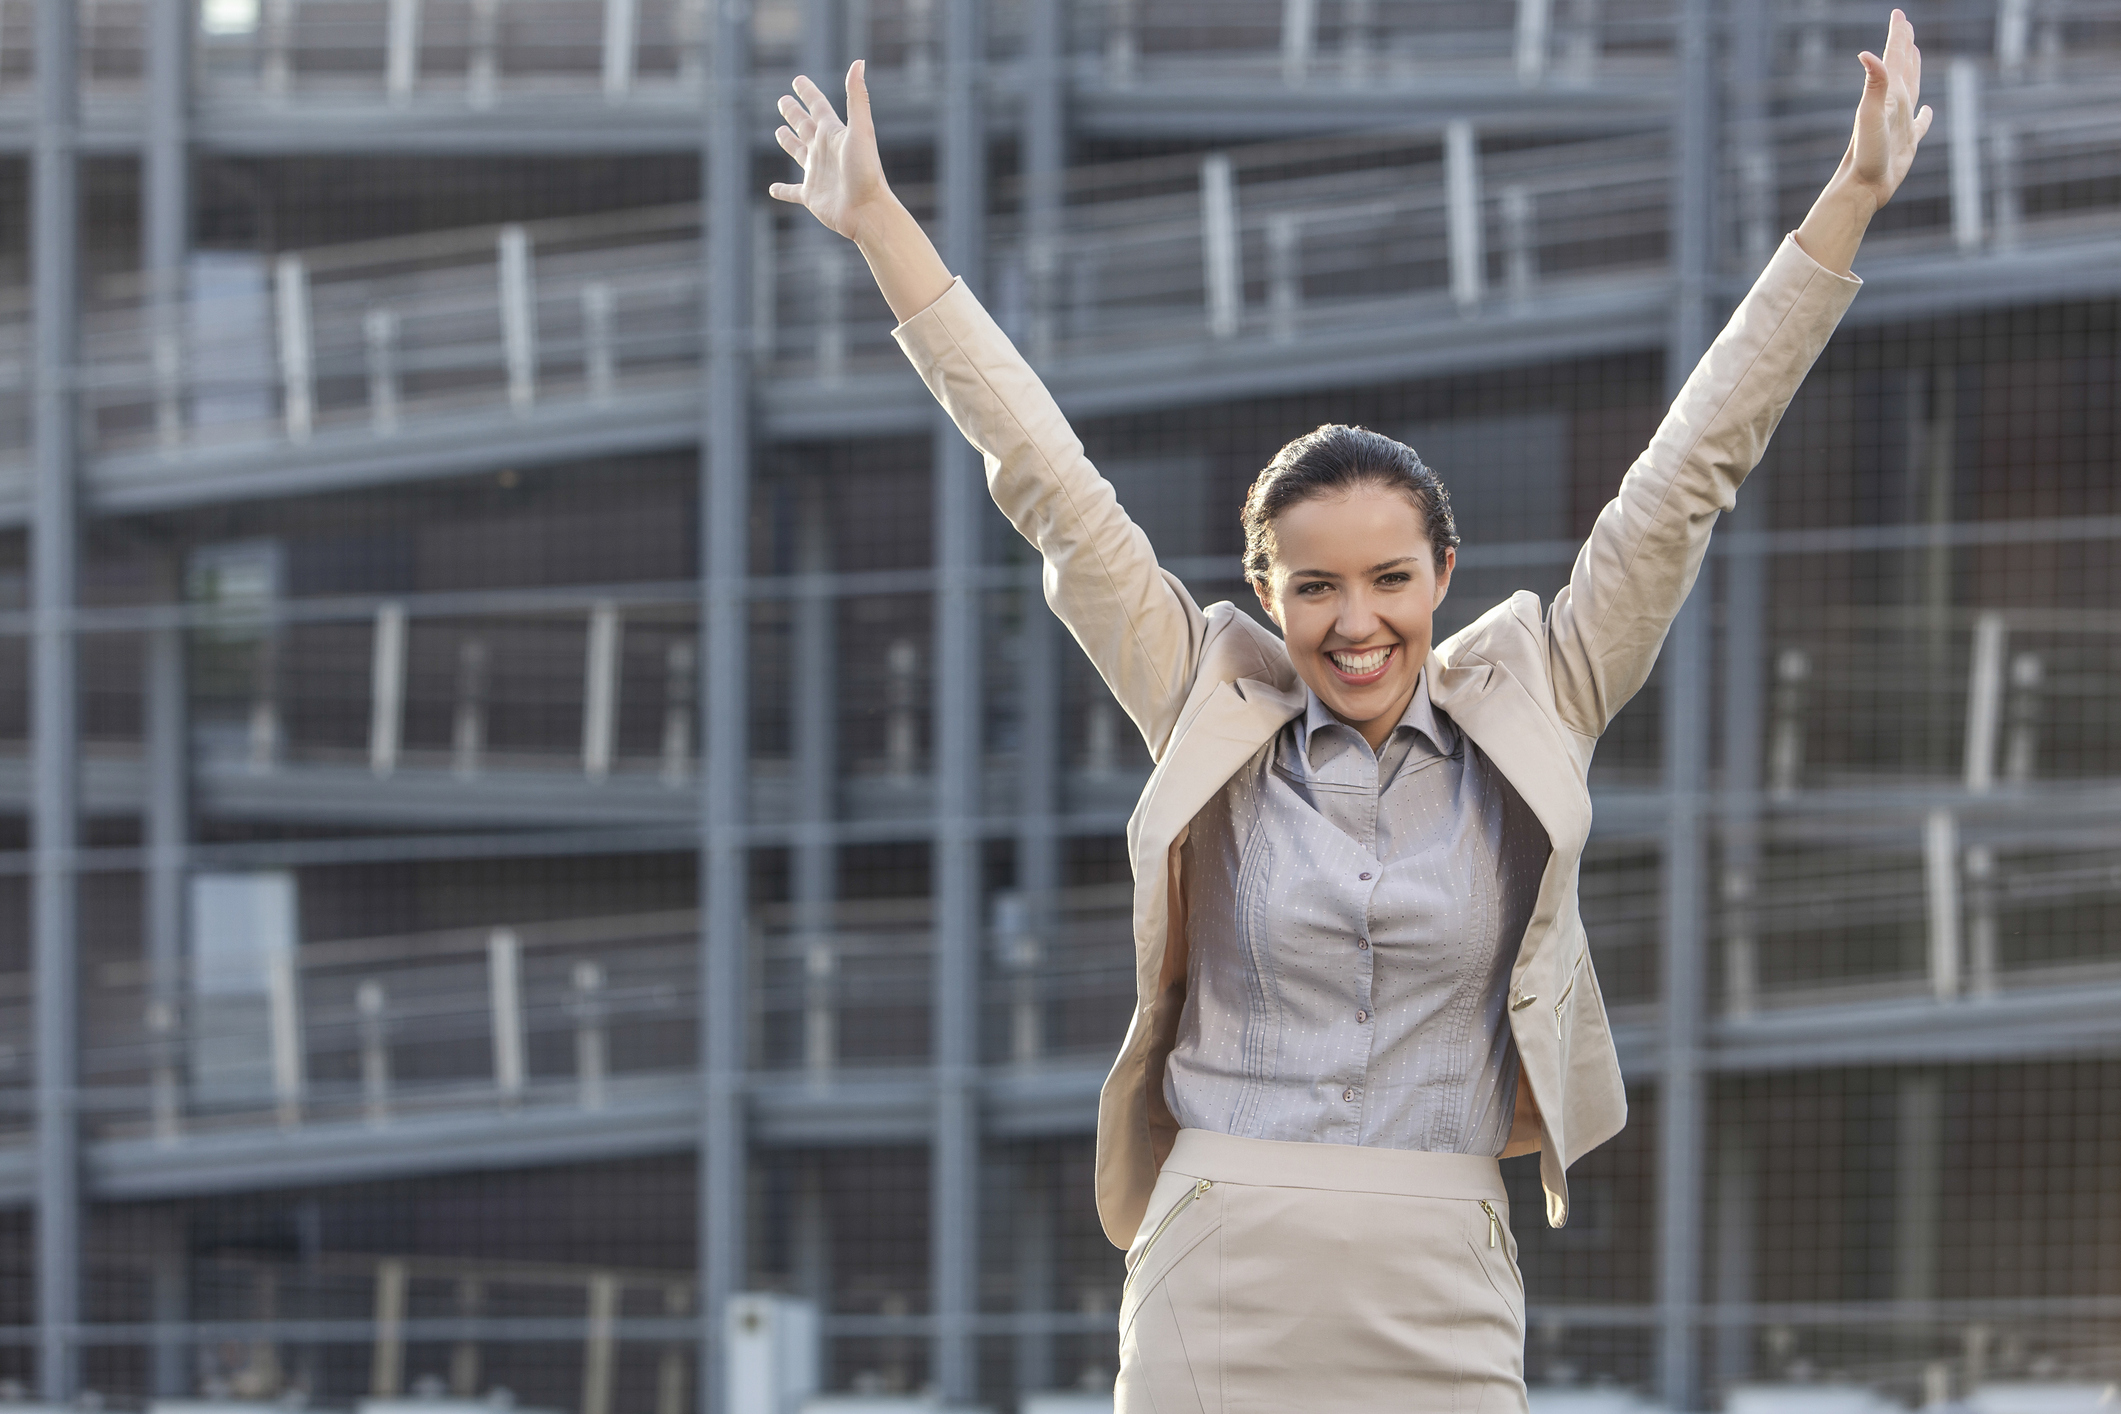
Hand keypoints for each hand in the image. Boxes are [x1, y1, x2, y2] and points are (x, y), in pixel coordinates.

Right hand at [769, 61, 894, 243]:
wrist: (868, 211)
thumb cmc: (867, 171)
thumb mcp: (861, 130)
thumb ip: (857, 97)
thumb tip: (858, 61)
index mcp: (834, 134)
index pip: (818, 107)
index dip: (808, 92)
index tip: (798, 80)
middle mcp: (825, 151)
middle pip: (806, 126)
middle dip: (794, 113)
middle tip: (783, 101)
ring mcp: (817, 174)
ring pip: (798, 153)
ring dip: (789, 142)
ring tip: (779, 132)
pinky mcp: (811, 196)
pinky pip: (792, 191)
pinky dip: (782, 190)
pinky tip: (772, 189)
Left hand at [1840, 8, 1933, 209]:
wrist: (1862, 187)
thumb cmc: (1865, 153)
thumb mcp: (1870, 116)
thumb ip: (1874, 84)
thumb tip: (1866, 53)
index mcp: (1888, 95)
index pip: (1893, 58)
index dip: (1897, 35)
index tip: (1899, 14)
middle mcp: (1894, 106)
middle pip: (1901, 68)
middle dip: (1903, 45)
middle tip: (1905, 25)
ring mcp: (1901, 124)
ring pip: (1912, 88)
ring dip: (1914, 69)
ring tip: (1915, 53)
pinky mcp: (1908, 143)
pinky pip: (1921, 125)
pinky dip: (1926, 116)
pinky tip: (1927, 110)